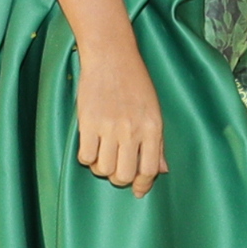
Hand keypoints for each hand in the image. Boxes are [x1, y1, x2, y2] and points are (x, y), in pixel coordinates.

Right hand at [74, 41, 165, 193]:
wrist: (111, 57)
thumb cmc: (135, 83)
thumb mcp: (154, 111)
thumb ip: (157, 143)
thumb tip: (161, 171)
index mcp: (152, 128)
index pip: (149, 170)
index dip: (143, 185)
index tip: (137, 190)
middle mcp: (132, 130)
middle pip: (124, 175)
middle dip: (120, 178)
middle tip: (116, 168)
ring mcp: (109, 127)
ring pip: (103, 169)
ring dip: (101, 168)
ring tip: (102, 154)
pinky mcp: (88, 122)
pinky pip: (85, 157)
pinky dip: (87, 158)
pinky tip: (90, 146)